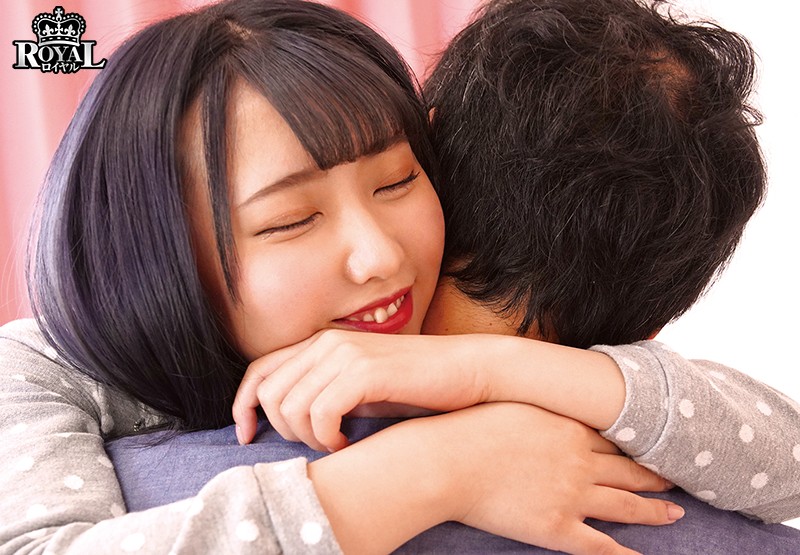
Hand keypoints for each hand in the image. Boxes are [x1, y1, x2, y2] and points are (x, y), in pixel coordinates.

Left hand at [232, 329, 487, 449]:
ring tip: (337, 442)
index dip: (242, 405)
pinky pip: (321, 413)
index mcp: (321, 343)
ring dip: (308, 437)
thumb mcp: (358, 385)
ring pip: (291, 406)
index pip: (259, 371)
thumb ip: (323, 390)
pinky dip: (328, 437)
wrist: (464, 370)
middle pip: (269, 394)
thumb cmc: (412, 383)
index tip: (248, 436)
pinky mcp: (365, 371)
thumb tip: (285, 418)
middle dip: (283, 430)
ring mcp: (346, 353)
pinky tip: (349, 441)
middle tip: (317, 443)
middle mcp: (327, 342)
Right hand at [425, 403, 680, 553]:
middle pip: (628, 469)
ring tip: (676, 513)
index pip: (613, 437)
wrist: (449, 461)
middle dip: (655, 474)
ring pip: (626, 504)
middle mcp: (579, 460)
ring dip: (654, 510)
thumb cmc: (469, 428)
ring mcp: (572, 495)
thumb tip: (543, 398)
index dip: (636, 443)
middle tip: (677, 477)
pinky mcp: (558, 527)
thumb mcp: (510, 402)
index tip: (655, 444)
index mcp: (568, 428)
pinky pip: (601, 545)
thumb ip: (536, 406)